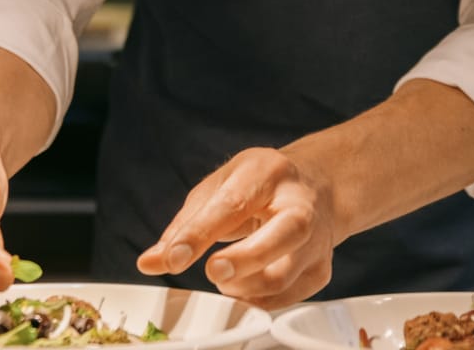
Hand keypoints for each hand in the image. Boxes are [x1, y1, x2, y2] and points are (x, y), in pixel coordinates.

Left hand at [137, 147, 339, 308]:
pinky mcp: (322, 268)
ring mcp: (317, 238)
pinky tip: (244, 288)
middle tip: (212, 272)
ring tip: (224, 277)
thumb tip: (151, 261)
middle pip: (283, 234)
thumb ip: (185, 225)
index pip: (233, 204)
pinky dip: (258, 300)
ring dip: (243, 287)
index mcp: (268, 172)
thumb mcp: (219, 188)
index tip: (173, 259)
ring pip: (285, 274)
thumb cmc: (259, 187)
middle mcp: (300, 203)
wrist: (317, 189)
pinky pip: (288, 297)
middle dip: (243, 260)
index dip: (200, 233)